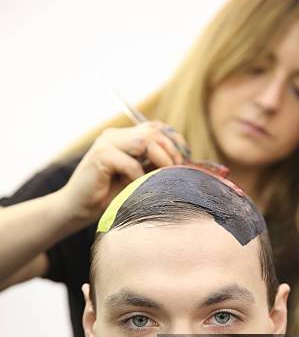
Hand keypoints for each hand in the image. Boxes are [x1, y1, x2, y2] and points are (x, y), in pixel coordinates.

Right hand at [60, 121, 188, 222]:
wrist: (76, 209)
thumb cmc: (107, 197)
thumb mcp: (136, 177)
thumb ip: (151, 164)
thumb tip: (180, 161)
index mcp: (123, 137)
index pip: (156, 127)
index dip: (174, 140)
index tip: (184, 160)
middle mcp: (115, 135)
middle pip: (153, 132)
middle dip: (171, 151)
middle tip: (178, 170)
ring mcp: (106, 144)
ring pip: (144, 142)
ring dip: (160, 161)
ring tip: (163, 177)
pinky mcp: (100, 157)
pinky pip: (130, 163)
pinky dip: (139, 176)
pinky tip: (138, 187)